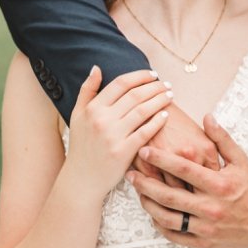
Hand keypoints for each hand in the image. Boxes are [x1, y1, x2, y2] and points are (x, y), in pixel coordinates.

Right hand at [64, 66, 173, 197]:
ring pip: (143, 111)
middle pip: (135, 95)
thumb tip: (97, 68)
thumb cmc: (81, 146)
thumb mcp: (77, 115)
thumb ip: (87, 90)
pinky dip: (157, 122)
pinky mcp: (124, 152)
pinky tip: (166, 115)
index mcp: (92, 108)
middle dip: (155, 86)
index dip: (139, 76)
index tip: (152, 74)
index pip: (120, 84)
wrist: (81, 178)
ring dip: (160, 100)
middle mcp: (102, 120)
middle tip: (167, 84)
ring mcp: (113, 136)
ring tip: (170, 96)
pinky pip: (145, 132)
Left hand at [125, 114, 247, 247]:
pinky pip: (174, 234)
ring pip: (166, 217)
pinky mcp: (203, 242)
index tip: (143, 150)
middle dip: (144, 183)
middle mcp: (210, 206)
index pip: (183, 169)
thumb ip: (221, 139)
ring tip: (138, 191)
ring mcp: (206, 226)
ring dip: (147, 204)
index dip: (160, 159)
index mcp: (219, 184)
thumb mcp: (241, 161)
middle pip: (168, 195)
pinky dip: (159, 224)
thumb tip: (206, 116)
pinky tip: (152, 212)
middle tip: (130, 173)